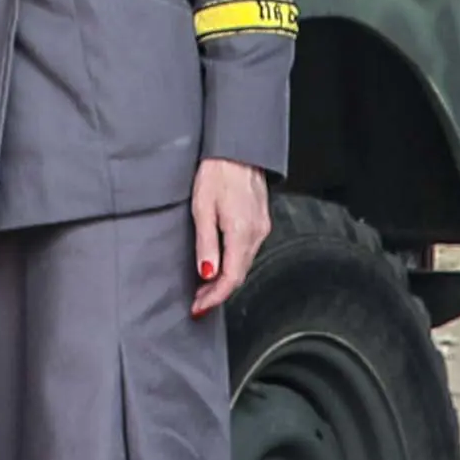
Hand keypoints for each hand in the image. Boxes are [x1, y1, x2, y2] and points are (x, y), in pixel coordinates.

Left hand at [188, 159, 271, 316]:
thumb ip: (206, 244)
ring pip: (244, 265)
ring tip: (203, 289)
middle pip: (239, 275)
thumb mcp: (202, 209)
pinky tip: (219, 266)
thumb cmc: (216, 173)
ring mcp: (261, 228)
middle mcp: (256, 234)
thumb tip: (207, 273)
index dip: (214, 298)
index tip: (198, 308)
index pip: (230, 278)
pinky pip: (247, 252)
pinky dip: (233, 265)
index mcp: (241, 233)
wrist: (237, 150)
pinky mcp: (261, 222)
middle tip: (197, 303)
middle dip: (217, 293)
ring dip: (225, 280)